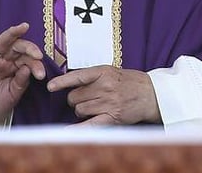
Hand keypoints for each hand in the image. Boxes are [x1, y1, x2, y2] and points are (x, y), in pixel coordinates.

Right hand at [0, 15, 45, 126]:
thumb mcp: (13, 95)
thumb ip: (21, 83)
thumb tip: (27, 68)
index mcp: (16, 68)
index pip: (28, 60)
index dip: (36, 64)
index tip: (41, 75)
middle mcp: (5, 60)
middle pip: (18, 47)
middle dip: (30, 49)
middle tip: (38, 55)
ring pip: (3, 41)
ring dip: (13, 33)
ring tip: (23, 27)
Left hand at [46, 65, 160, 125]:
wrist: (151, 94)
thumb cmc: (129, 82)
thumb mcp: (111, 71)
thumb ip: (92, 76)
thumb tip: (70, 83)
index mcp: (103, 72)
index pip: (77, 76)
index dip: (62, 82)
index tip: (50, 87)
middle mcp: (105, 87)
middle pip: (75, 96)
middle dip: (75, 99)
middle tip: (85, 98)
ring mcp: (108, 103)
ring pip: (79, 110)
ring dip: (81, 111)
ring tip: (93, 107)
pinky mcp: (112, 117)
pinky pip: (89, 124)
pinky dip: (77, 129)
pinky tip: (67, 131)